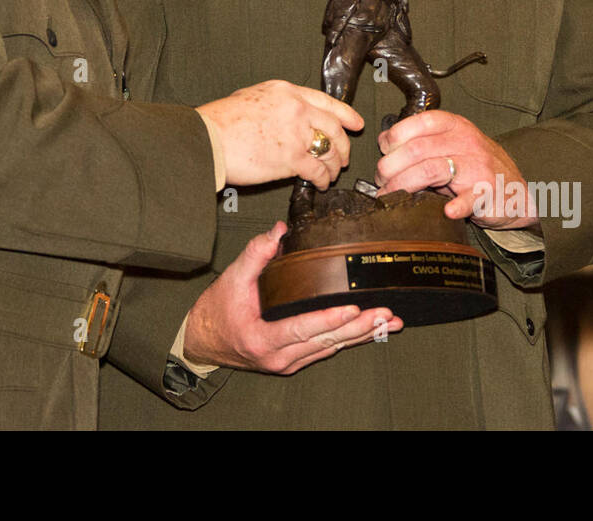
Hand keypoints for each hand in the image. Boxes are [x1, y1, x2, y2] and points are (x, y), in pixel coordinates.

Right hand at [183, 222, 400, 372]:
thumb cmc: (217, 312)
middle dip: (359, 328)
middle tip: (385, 313)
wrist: (204, 340)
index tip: (353, 309)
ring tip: (388, 322)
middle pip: (326, 343)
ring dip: (362, 336)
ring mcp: (288, 362)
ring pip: (331, 349)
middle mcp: (279, 356)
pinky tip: (369, 331)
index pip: (301, 328)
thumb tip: (278, 231)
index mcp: (262, 338)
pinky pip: (326, 350)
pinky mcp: (294, 360)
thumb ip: (255, 254)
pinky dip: (349, 340)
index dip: (329, 320)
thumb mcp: (232, 279)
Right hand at [197, 80, 363, 188]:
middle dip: (343, 145)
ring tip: (330, 174)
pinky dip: (322, 179)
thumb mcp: (251, 98)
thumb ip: (276, 106)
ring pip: (329, 150)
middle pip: (334, 127)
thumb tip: (287, 120)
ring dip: (333, 165)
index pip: (325, 101)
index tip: (355, 123)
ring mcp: (297, 134)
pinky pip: (318, 170)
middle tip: (344, 156)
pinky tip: (319, 183)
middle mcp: (296, 109)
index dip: (345, 114)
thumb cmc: (220, 122)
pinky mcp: (292, 158)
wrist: (208, 139)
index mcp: (286, 92)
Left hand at [375, 110, 538, 229]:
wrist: (513, 191)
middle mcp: (466, 141)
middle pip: (417, 149)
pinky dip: (457, 205)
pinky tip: (447, 211)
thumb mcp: (451, 144)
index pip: (418, 123)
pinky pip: (469, 198)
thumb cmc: (475, 167)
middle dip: (390, 167)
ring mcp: (478, 166)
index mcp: (454, 126)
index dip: (394, 138)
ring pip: (431, 170)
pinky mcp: (487, 192)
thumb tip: (384, 142)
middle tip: (381, 182)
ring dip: (404, 184)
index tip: (384, 154)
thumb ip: (422, 141)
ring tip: (391, 196)